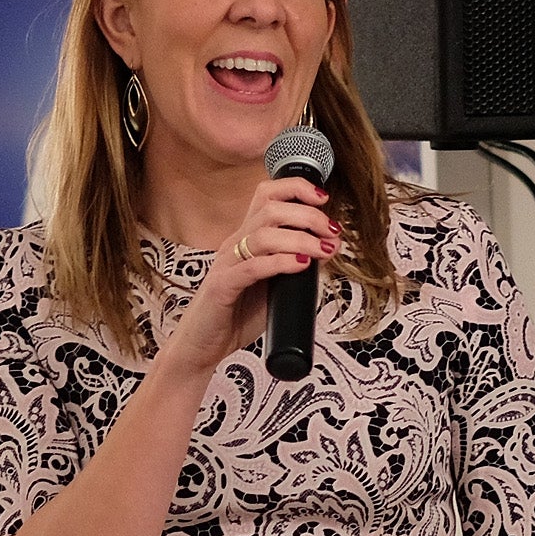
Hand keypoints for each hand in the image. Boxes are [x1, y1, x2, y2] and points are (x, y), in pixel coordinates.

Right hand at [156, 173, 340, 382]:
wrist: (203, 346)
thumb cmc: (236, 316)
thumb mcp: (274, 285)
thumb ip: (296, 265)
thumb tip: (328, 247)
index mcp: (246, 238)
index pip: (267, 196)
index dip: (295, 189)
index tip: (323, 199)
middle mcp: (234, 244)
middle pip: (270, 210)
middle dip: (308, 215)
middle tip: (331, 231)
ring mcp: (226, 264)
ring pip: (262, 235)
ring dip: (300, 238)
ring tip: (322, 249)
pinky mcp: (221, 287)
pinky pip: (251, 267)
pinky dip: (280, 262)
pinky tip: (301, 265)